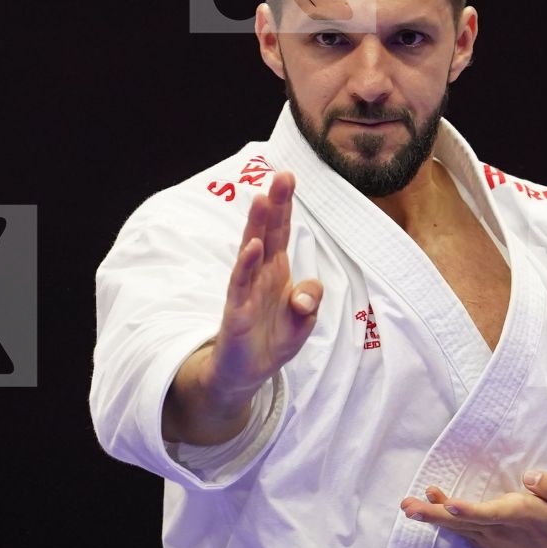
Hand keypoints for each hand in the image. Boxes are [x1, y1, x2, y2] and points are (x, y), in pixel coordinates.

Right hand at [163, 171, 323, 444]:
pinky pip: (240, 284)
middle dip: (274, 204)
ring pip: (251, 251)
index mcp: (277, 270)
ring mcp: (245, 289)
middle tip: (282, 175)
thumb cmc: (272, 339)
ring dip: (257, 225)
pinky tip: (253, 246)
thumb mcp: (303, 321)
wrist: (246, 372)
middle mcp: (260, 274)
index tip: (288, 176)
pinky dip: (246, 265)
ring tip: (263, 199)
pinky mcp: (236, 310)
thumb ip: (310, 300)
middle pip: (267, 232)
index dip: (285, 205)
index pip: (281, 231)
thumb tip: (305, 295)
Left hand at [401, 471, 546, 547]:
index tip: (451, 505)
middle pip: (463, 523)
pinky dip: (442, 521)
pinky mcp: (484, 544)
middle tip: (410, 507)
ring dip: (431, 517)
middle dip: (435, 515)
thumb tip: (531, 476)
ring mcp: (490, 540)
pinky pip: (459, 532)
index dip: (471, 511)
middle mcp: (501, 531)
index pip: (493, 514)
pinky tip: (427, 506)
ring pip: (457, 528)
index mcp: (521, 516)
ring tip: (408, 506)